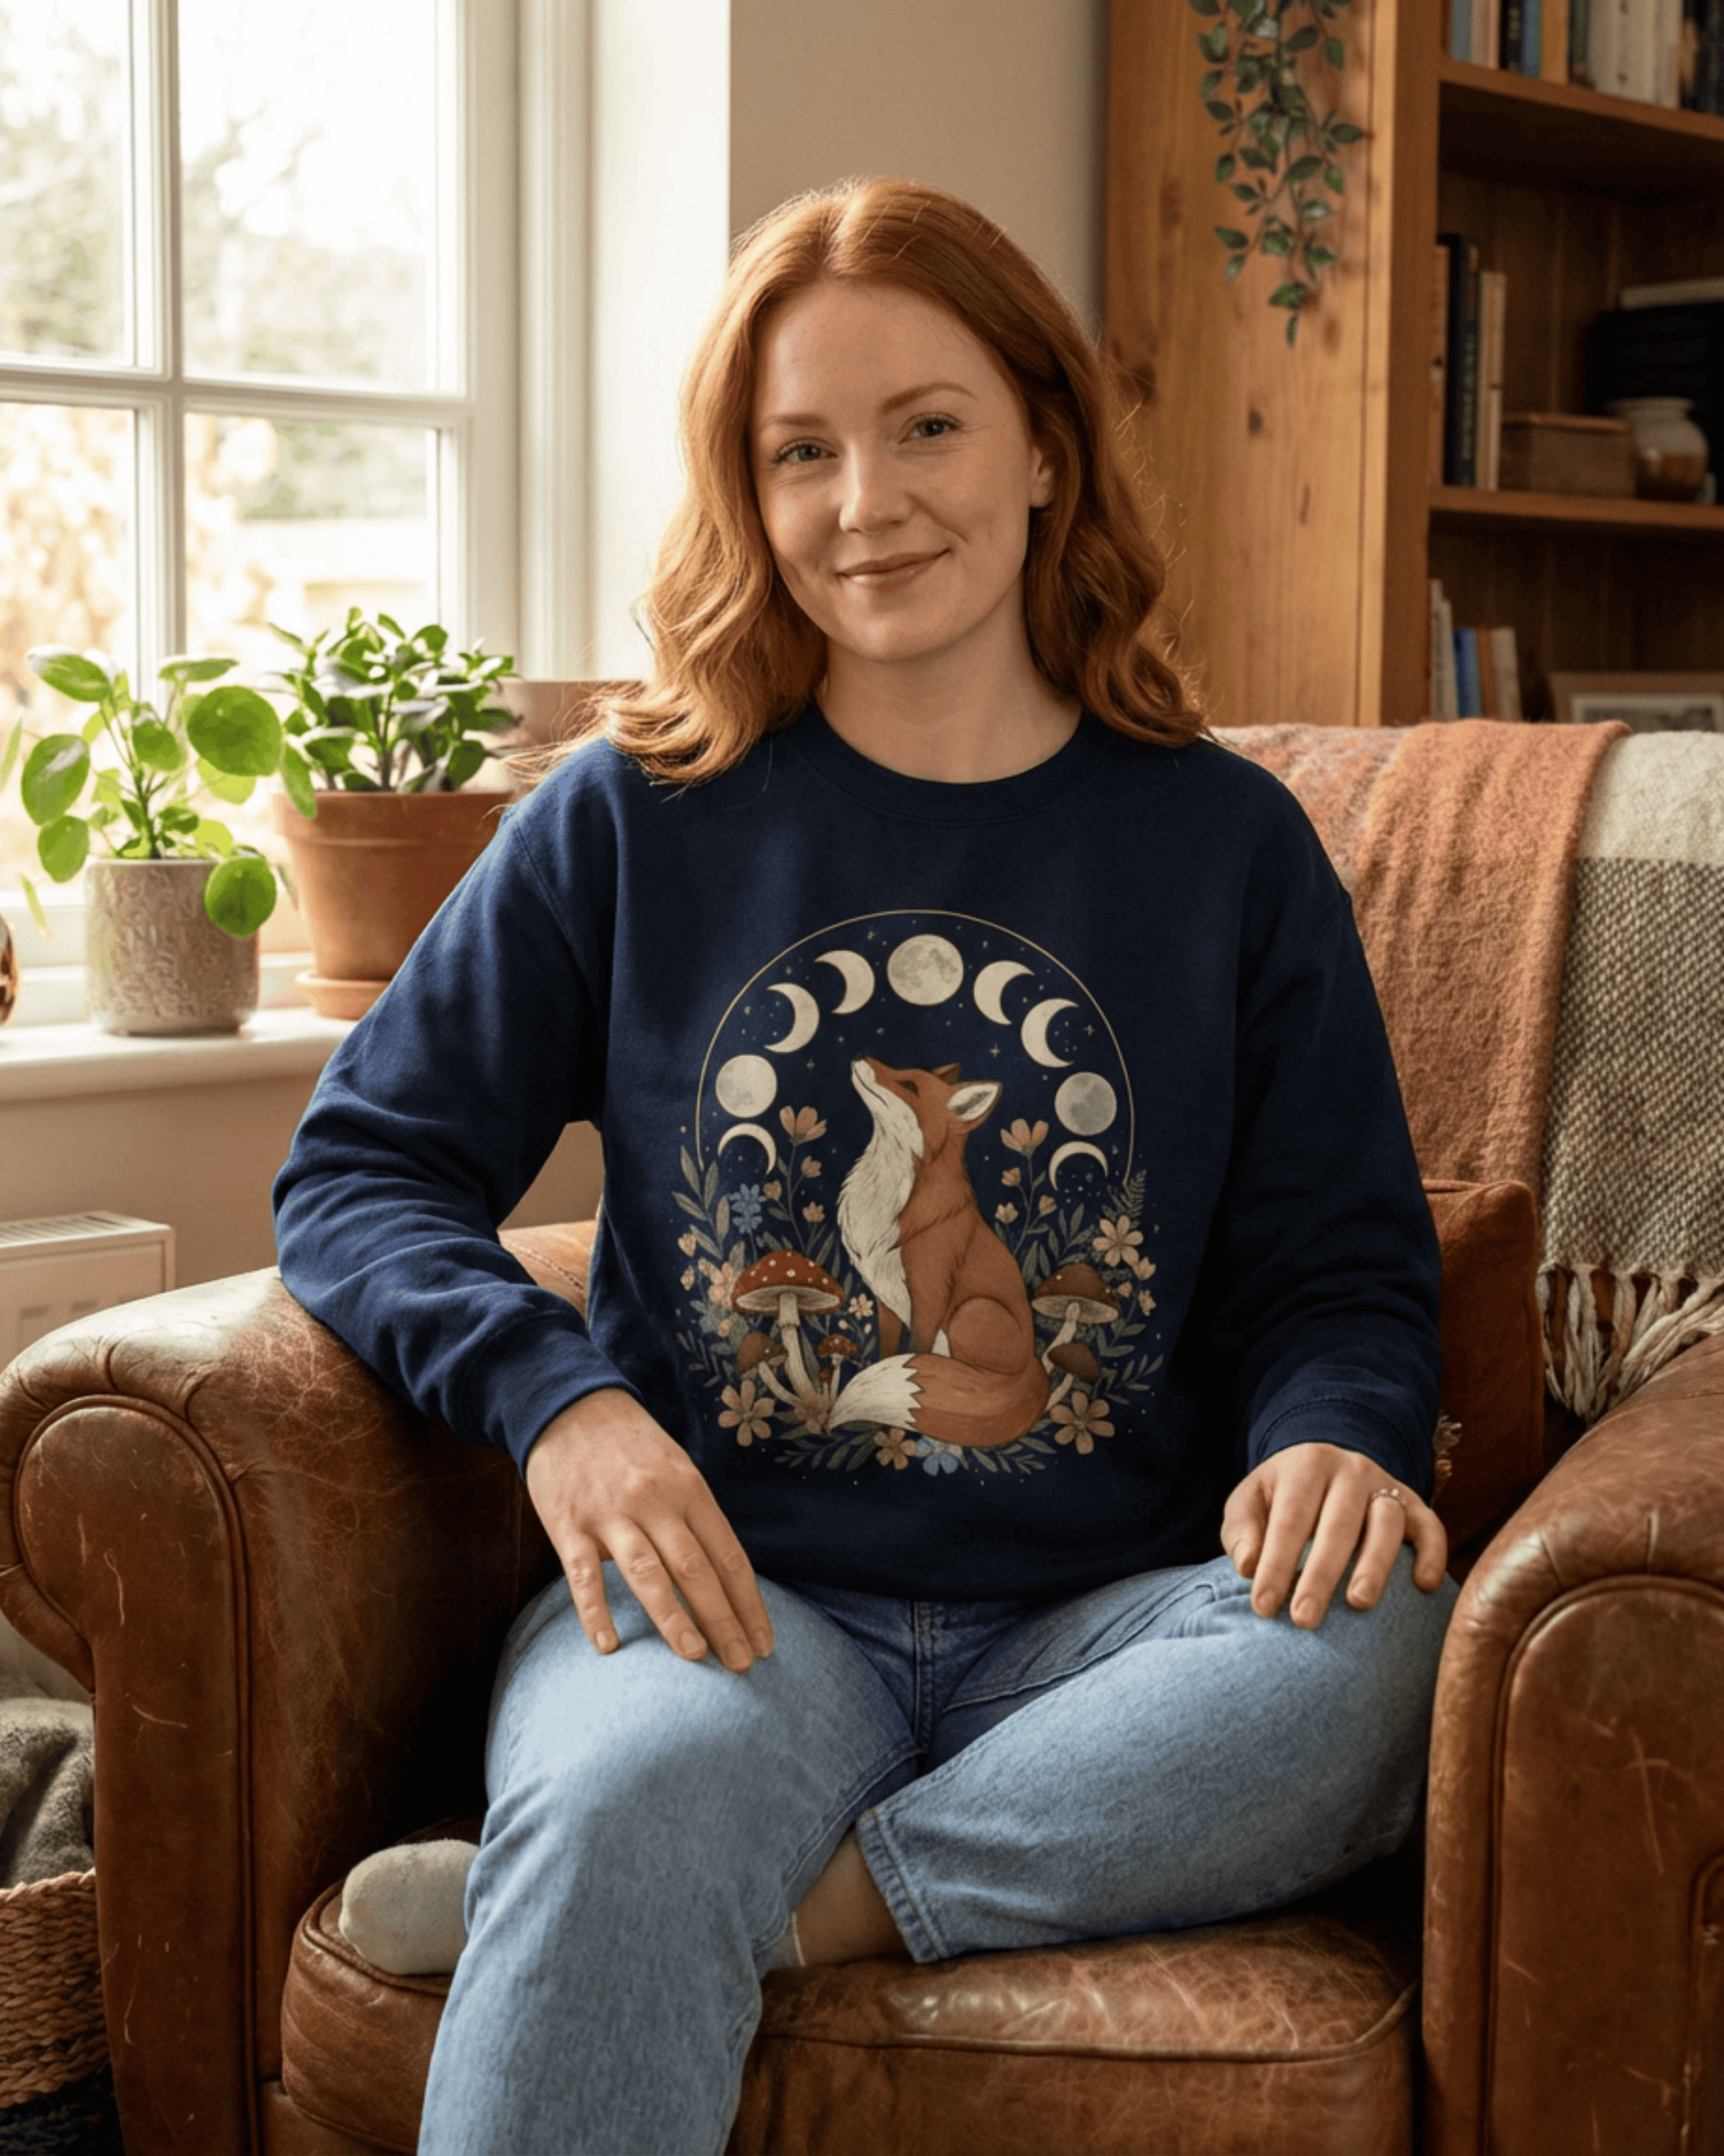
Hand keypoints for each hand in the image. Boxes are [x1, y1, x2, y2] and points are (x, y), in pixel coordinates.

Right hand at [524, 1389, 774, 1671]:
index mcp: (689, 1488)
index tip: (764, 1642)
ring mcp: (611, 1513)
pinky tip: (609, 1646)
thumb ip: (695, 1516)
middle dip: (723, 1620)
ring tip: (696, 1656)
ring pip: (648, 1573)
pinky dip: (595, 1612)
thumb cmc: (630, 1444)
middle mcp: (655, 1501)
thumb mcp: (677, 1466)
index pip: (728, 1555)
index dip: (749, 1603)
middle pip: (696, 1569)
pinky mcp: (568, 1523)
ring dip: (673, 1618)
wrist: (569, 1403)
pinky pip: (583, 1575)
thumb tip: (723, 1577)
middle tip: (742, 1665)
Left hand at [1220, 1441, 1447, 1628]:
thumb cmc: (1280, 1497)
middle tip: (1304, 1619)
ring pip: (1387, 1522)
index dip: (1276, 1565)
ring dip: (1375, 1564)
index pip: (1290, 1519)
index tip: (1263, 1607)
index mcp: (1306, 1466)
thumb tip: (1248, 1565)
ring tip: (1358, 1604)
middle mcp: (1350, 1470)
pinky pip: (1431, 1526)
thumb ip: (1242, 1530)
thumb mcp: (1250, 1501)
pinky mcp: (1415, 1505)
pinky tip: (1424, 1585)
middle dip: (1320, 1575)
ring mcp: (1385, 1486)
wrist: (1323, 1466)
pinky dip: (1432, 1553)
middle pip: (1338, 1524)